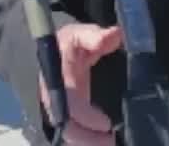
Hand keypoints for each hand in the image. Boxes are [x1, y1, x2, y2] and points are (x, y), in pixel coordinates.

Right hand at [41, 24, 121, 145]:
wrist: (54, 50)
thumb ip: (93, 36)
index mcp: (56, 81)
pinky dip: (87, 140)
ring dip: (88, 142)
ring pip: (70, 135)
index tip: (106, 123)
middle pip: (67, 127)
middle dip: (87, 138)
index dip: (86, 117)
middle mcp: (55, 100)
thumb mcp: (77, 34)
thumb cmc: (66, 43)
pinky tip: (103, 141)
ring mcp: (60, 110)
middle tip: (110, 141)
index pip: (69, 105)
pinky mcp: (69, 116)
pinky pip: (75, 134)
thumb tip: (114, 35)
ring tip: (110, 143)